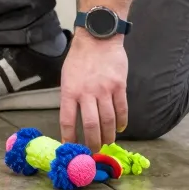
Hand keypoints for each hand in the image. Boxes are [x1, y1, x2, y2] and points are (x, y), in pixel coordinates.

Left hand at [59, 30, 128, 148]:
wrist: (98, 38)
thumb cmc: (79, 58)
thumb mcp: (67, 76)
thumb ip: (71, 96)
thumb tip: (73, 119)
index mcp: (70, 90)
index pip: (67, 120)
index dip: (69, 137)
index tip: (71, 148)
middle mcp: (87, 92)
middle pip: (90, 125)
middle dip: (92, 142)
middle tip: (94, 151)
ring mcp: (104, 89)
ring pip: (108, 120)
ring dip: (108, 135)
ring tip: (108, 143)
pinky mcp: (119, 86)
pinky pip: (121, 109)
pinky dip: (121, 122)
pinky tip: (120, 129)